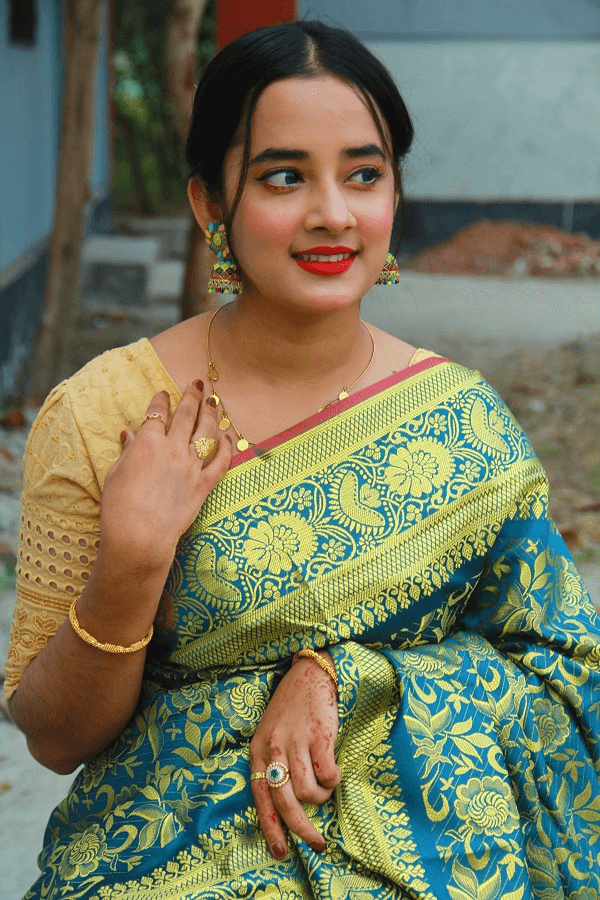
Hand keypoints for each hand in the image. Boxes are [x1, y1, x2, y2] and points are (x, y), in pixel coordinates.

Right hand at [100, 383, 231, 573]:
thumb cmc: (119, 508)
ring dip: (212, 414)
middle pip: (186, 415)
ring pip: (207, 432)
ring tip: (214, 402)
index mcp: (147, 443)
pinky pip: (221, 462)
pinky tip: (228, 437)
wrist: (139, 537)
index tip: (164, 393)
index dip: (161, 400)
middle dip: (192, 396)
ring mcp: (191, 466)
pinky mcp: (204, 485)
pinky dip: (227, 448)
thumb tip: (129, 434)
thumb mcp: (115, 474)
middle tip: (197, 385)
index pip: (157, 413)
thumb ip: (127, 452)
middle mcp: (173, 449)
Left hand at [249, 651, 340, 858]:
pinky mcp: (319, 735)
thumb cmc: (292, 709)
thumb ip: (273, 765)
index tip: (280, 852)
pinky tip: (333, 771)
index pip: (259, 797)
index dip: (270, 828)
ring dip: (321, 797)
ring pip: (307, 792)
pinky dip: (333, 780)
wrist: (310, 673)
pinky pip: (327, 775)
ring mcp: (296, 740)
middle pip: (285, 802)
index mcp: (257, 749)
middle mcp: (272, 747)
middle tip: (317, 844)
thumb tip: (287, 808)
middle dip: (301, 829)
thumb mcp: (272, 735)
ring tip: (325, 786)